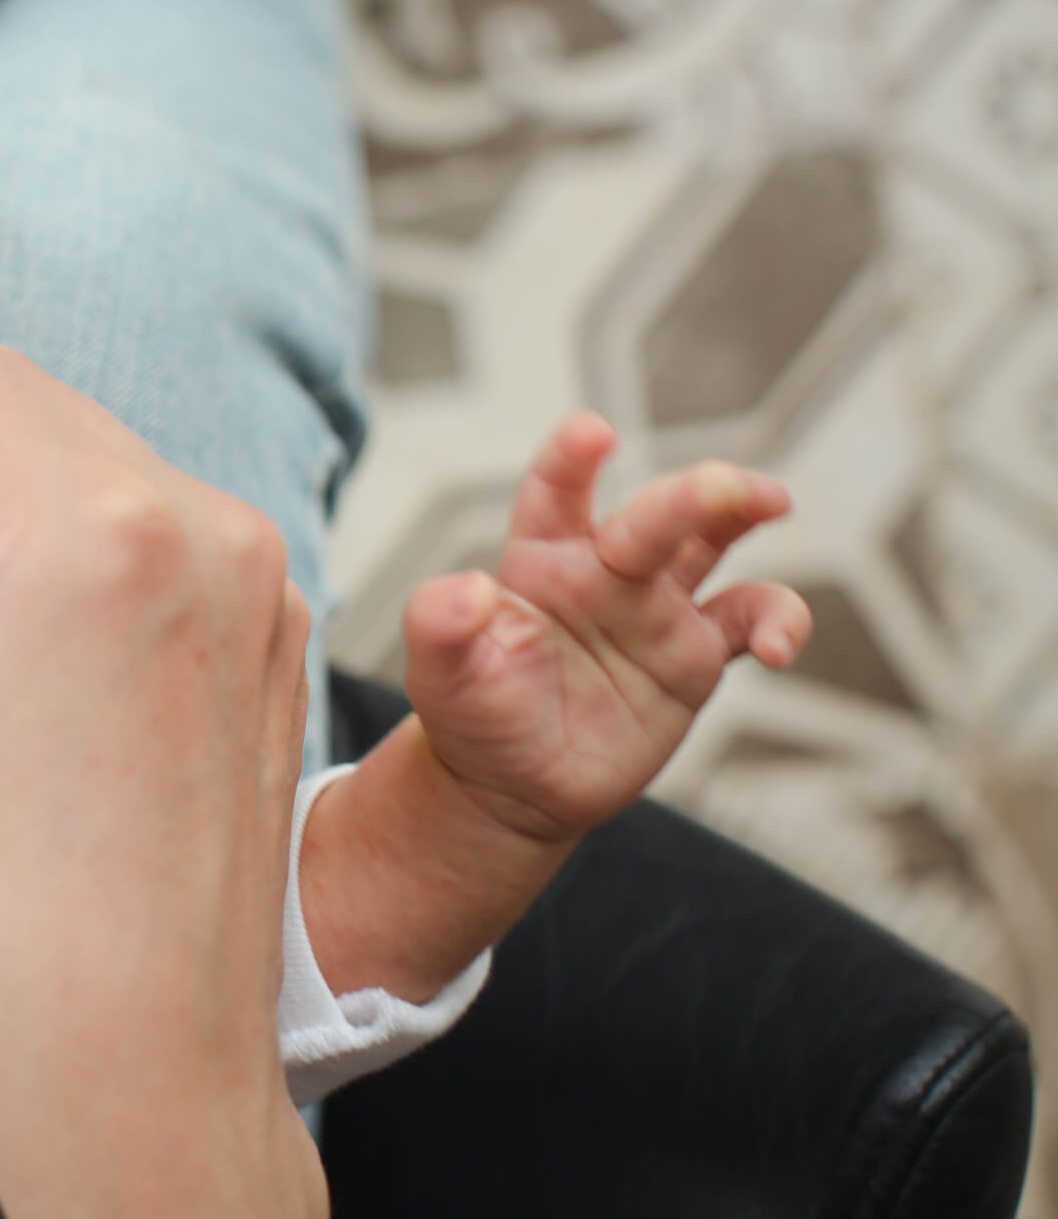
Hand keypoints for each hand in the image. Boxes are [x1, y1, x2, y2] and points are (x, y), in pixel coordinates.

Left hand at [403, 412, 810, 844]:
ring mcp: (655, 606)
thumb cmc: (471, 714)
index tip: (590, 433)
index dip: (570, 460)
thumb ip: (438, 624)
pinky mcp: (695, 654)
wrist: (512, 785)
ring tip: (772, 503)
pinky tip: (778, 648)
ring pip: (712, 541)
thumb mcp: (439, 674)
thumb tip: (466, 588)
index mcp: (539, 558)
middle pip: (654, 516)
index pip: (555, 494)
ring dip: (743, 513)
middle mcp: (603, 569)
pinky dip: (779, 621)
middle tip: (726, 485)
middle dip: (691, 493)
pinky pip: (750, 619)